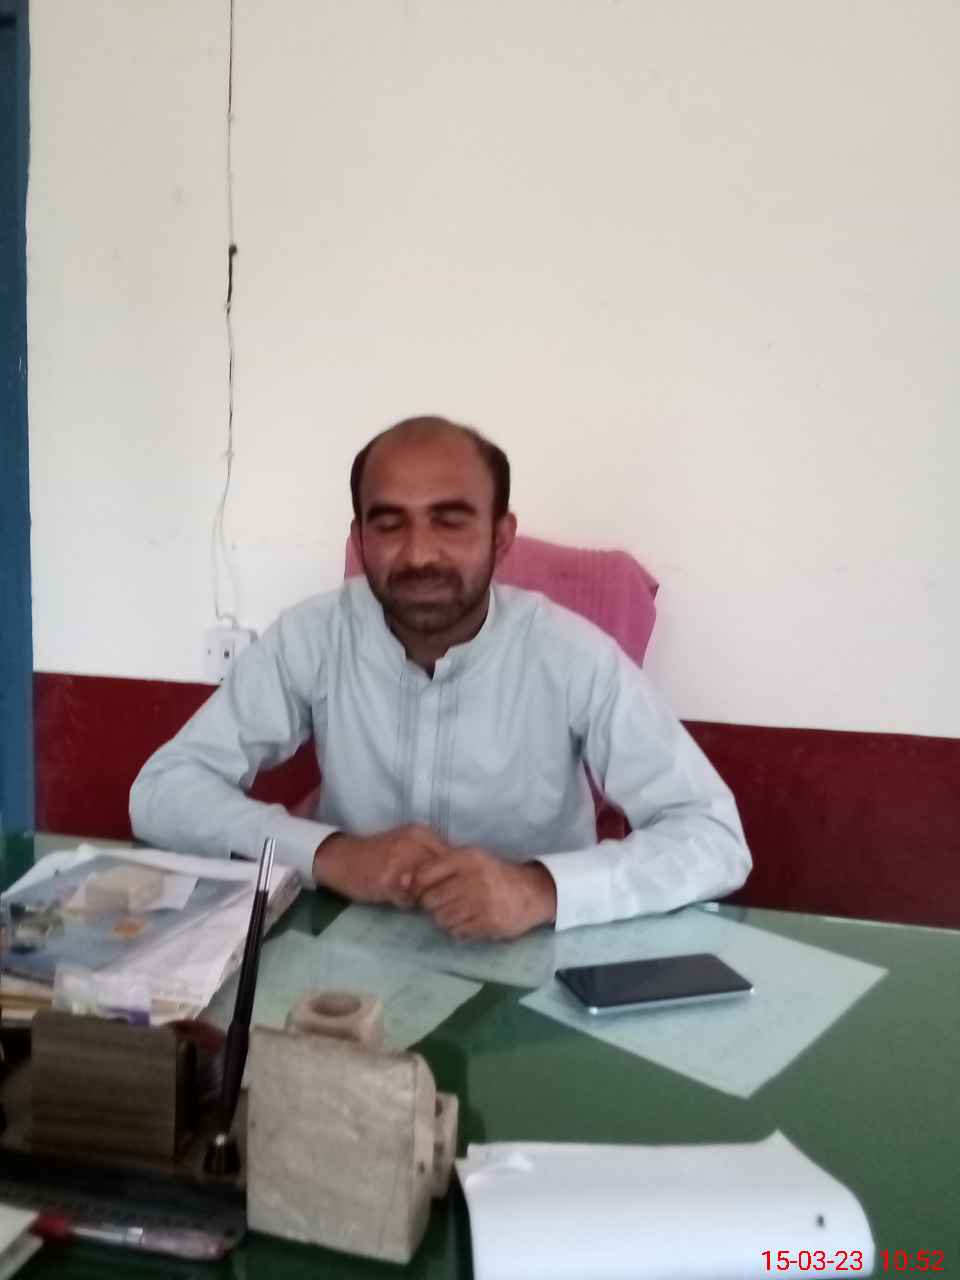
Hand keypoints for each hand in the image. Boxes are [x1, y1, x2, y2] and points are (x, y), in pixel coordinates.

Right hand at [313, 824, 447, 907]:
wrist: (341, 859)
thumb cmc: (378, 853)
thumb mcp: (407, 844)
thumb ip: (431, 854)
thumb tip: (461, 873)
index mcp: (421, 833)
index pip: (454, 857)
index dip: (454, 875)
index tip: (449, 886)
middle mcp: (413, 844)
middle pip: (444, 875)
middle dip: (440, 889)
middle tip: (432, 897)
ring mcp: (400, 862)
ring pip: (428, 890)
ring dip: (424, 899)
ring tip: (414, 897)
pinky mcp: (388, 881)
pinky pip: (408, 901)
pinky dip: (405, 904)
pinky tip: (397, 899)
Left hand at [413, 848, 556, 939]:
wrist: (530, 892)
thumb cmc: (493, 874)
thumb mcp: (470, 859)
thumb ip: (438, 866)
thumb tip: (402, 881)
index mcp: (466, 858)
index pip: (424, 875)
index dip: (417, 887)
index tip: (422, 892)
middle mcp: (473, 878)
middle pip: (429, 900)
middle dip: (433, 905)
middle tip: (445, 903)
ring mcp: (482, 902)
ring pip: (441, 919)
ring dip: (445, 918)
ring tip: (459, 912)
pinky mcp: (488, 923)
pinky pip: (457, 932)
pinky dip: (459, 930)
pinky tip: (470, 921)